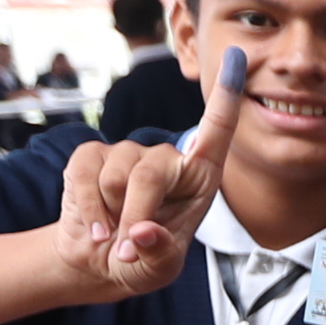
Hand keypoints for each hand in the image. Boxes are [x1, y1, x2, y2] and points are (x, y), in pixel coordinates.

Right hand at [47, 45, 245, 300]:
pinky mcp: (91, 156)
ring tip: (115, 233)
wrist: (97, 263)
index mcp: (199, 177)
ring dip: (111, 215)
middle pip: (151, 171)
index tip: (238, 55)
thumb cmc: (142, 260)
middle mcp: (167, 158)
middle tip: (128, 247)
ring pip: (116, 177)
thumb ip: (158, 253)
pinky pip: (87, 176)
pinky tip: (95, 229)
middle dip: (136, 213)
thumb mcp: (159, 268)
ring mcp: (127, 153)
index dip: (225, 96)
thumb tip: (142, 231)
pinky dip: (88, 209)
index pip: (217, 132)